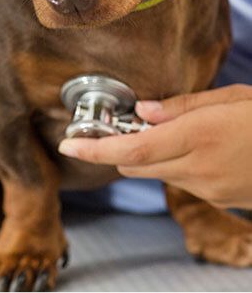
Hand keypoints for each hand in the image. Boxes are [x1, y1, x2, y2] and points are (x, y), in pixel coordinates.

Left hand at [58, 84, 251, 208]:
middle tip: (96, 132)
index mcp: (200, 136)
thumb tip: (143, 112)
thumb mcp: (228, 98)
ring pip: (155, 173)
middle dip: (111, 150)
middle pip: (136, 166)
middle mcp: (199, 167)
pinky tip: (176, 144)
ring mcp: (208, 188)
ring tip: (141, 131)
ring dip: (140, 156)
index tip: (68, 144)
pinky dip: (166, 163)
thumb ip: (181, 107)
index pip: (133, 150)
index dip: (95, 148)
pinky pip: (178, 180)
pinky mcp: (216, 197)